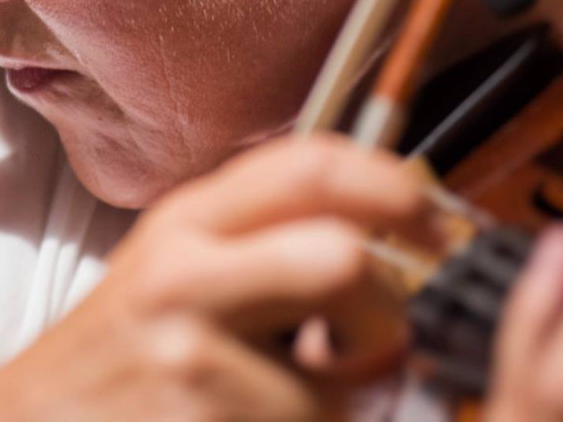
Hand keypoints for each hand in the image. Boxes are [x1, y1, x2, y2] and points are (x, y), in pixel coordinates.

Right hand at [0, 134, 442, 420]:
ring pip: (341, 378)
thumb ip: (261, 232)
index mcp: (188, 217)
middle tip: (385, 330)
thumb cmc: (122, 346)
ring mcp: (189, 357)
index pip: (310, 163)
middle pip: (341, 257)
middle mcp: (185, 271)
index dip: (395, 186)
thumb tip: (385, 229)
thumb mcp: (176, 260)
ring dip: (351, 399)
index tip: (440, 220)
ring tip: (308, 393)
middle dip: (391, 305)